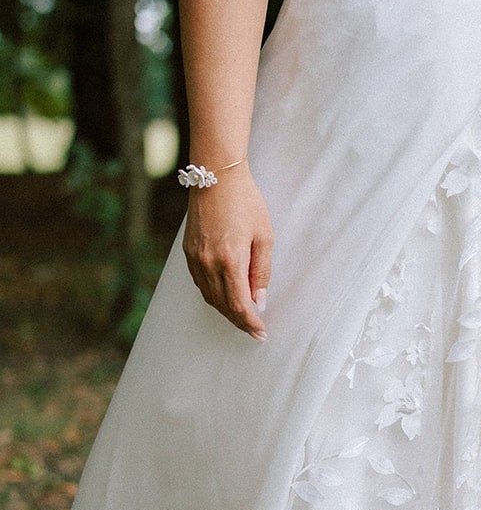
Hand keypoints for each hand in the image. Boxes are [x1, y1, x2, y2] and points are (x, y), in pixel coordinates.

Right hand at [182, 163, 272, 339]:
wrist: (215, 177)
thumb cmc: (245, 203)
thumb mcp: (263, 237)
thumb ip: (261, 272)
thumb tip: (259, 301)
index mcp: (230, 260)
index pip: (239, 305)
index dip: (250, 323)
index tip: (261, 332)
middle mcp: (208, 264)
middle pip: (223, 306)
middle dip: (240, 322)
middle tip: (255, 331)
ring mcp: (195, 259)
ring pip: (210, 297)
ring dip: (226, 311)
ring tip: (243, 317)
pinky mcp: (188, 253)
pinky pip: (201, 284)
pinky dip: (214, 296)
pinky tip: (225, 297)